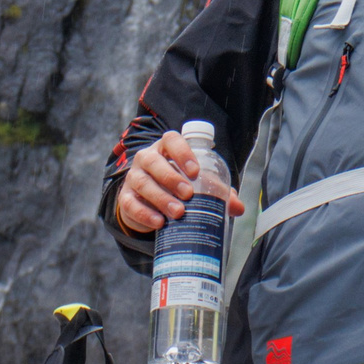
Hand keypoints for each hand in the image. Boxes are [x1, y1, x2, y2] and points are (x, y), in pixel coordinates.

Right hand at [113, 131, 244, 234]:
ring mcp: (133, 177)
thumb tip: (238, 208)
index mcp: (166, 148)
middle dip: (171, 178)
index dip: (182, 152)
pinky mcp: (125, 198)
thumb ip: (217, 191)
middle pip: (154, 162)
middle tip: (188, 194)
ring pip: (142, 182)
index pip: (171, 140)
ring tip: (178, 213)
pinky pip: (130, 204)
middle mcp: (147, 158)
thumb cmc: (179, 185)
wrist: (151, 201)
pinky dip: (145, 214)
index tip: (195, 171)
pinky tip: (159, 223)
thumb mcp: (198, 184)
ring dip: (160, 197)